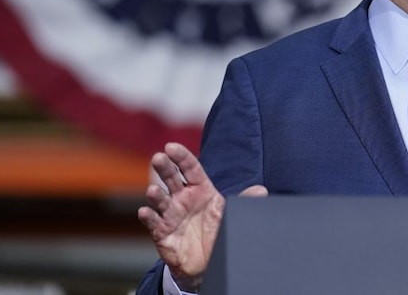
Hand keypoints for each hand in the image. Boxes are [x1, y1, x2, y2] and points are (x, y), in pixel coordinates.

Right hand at [137, 143, 267, 290]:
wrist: (208, 261)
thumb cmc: (217, 230)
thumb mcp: (231, 213)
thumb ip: (244, 201)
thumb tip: (262, 190)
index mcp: (200, 189)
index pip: (190, 169)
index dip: (182, 157)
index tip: (171, 146)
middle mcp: (183, 198)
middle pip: (171, 179)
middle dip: (164, 168)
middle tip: (158, 157)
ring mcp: (171, 214)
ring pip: (160, 200)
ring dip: (155, 194)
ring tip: (154, 190)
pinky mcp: (162, 232)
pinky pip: (154, 223)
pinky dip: (148, 217)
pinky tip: (145, 212)